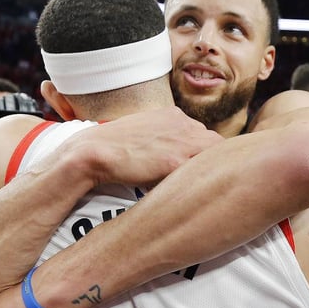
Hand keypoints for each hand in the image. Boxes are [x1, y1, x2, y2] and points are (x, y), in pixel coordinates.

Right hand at [51, 107, 222, 188]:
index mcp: (175, 115)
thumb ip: (166, 138)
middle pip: (215, 146)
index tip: (198, 170)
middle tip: (199, 181)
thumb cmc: (115, 148)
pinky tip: (187, 193)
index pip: (205, 135)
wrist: (93, 152)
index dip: (203, 155)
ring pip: (213, 158)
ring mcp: (182, 140)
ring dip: (205, 173)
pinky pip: (201, 173)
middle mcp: (183, 123)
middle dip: (209, 164)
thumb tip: (179, 156)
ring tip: (194, 188)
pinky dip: (197, 183)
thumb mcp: (145, 132)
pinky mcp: (177, 160)